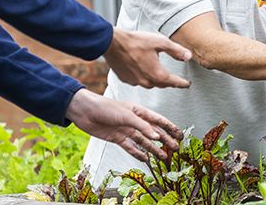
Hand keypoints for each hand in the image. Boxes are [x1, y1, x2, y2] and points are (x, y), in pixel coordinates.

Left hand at [66, 89, 181, 161]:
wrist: (85, 112)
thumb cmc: (106, 107)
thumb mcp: (127, 115)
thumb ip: (143, 126)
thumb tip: (157, 137)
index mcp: (139, 112)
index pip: (159, 121)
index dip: (170, 128)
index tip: (180, 135)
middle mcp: (135, 122)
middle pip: (153, 133)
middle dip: (165, 141)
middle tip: (175, 148)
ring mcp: (126, 130)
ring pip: (144, 141)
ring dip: (154, 149)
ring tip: (163, 157)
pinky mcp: (117, 138)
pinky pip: (130, 147)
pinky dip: (138, 153)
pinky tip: (145, 158)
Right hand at [105, 28, 191, 88]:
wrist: (112, 43)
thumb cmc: (136, 41)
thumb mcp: (161, 42)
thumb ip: (176, 51)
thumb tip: (188, 56)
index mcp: (157, 74)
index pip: (174, 82)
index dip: (182, 83)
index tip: (187, 84)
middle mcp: (146, 81)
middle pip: (162, 84)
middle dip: (170, 83)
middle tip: (176, 81)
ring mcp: (135, 82)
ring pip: (150, 84)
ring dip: (157, 80)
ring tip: (161, 76)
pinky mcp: (125, 79)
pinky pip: (139, 81)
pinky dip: (144, 78)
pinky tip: (144, 71)